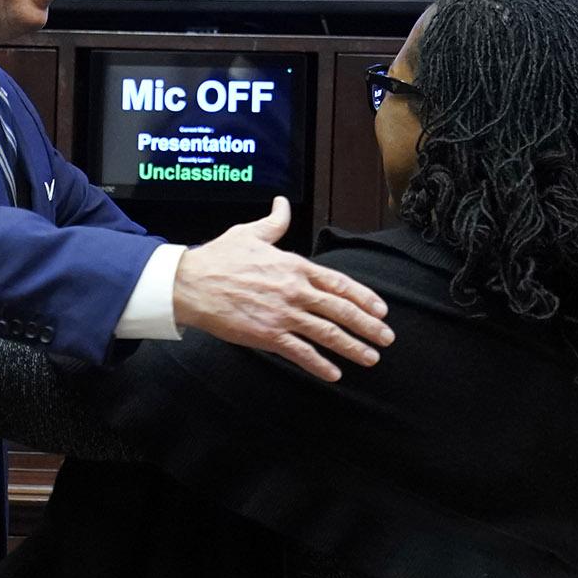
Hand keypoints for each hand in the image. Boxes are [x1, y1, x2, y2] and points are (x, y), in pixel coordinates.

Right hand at [172, 197, 393, 382]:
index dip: (363, 297)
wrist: (191, 284)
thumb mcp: (250, 233)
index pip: (339, 283)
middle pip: (340, 310)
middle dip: (367, 326)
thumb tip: (282, 203)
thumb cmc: (219, 257)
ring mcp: (283, 314)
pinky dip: (319, 365)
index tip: (381, 310)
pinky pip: (300, 352)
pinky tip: (334, 374)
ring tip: (370, 358)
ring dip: (352, 347)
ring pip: (326, 333)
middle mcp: (295, 290)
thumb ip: (273, 222)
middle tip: (386, 338)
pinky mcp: (267, 335)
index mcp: (294, 266)